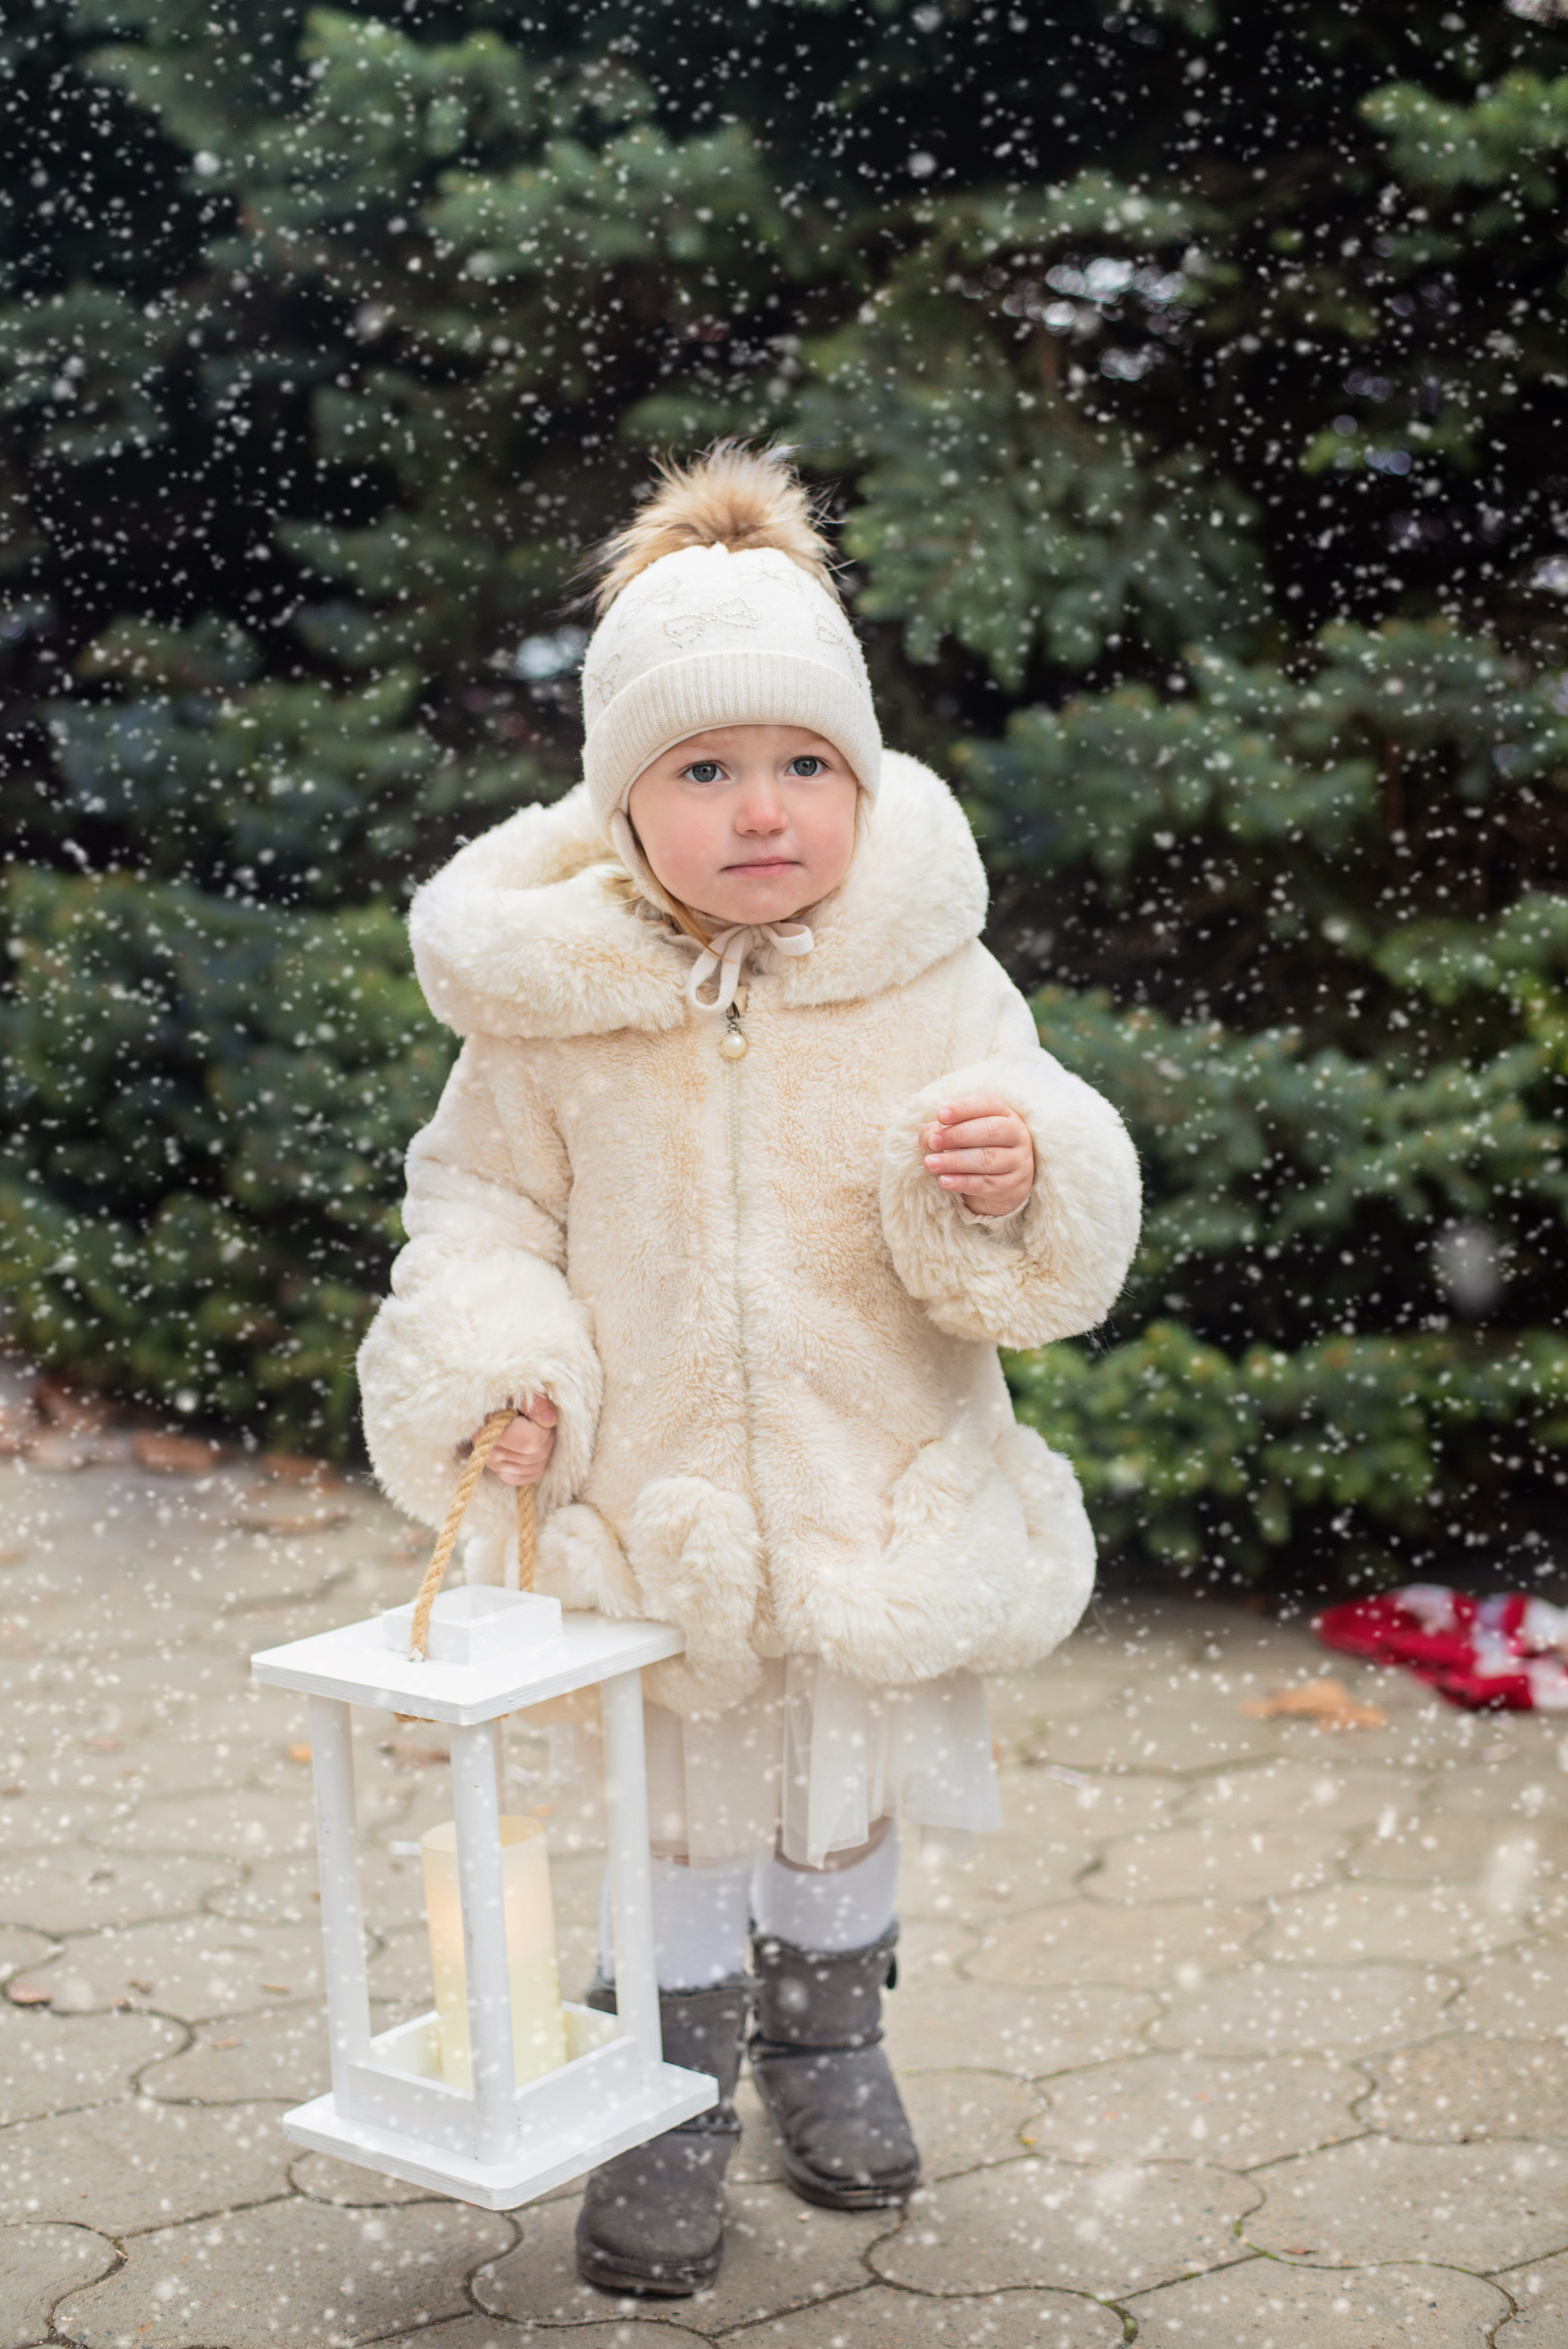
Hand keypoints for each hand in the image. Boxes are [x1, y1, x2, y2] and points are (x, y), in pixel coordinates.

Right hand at [479, 1396, 557, 1485]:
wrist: (490, 1405)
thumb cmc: (507, 1394)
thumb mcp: (521, 1392)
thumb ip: (536, 1403)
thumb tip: (550, 1421)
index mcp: (491, 1429)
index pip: (531, 1442)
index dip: (544, 1429)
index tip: (538, 1416)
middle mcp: (489, 1451)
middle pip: (537, 1455)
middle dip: (547, 1438)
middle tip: (541, 1423)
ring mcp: (494, 1464)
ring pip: (536, 1467)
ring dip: (544, 1449)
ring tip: (536, 1432)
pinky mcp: (499, 1472)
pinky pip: (527, 1477)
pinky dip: (537, 1466)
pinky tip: (535, 1450)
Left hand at [920, 1094, 1034, 1218]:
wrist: (1000, 1185)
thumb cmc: (975, 1151)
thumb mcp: (959, 1136)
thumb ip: (940, 1132)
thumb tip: (928, 1137)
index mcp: (1006, 1115)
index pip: (989, 1104)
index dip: (964, 1108)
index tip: (940, 1115)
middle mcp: (1018, 1135)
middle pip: (991, 1130)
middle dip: (958, 1135)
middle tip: (932, 1143)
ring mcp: (1019, 1162)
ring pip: (988, 1159)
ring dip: (955, 1161)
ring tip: (931, 1164)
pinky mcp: (1014, 1187)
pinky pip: (987, 1184)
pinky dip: (963, 1182)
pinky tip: (944, 1181)